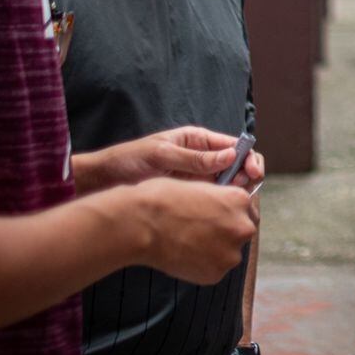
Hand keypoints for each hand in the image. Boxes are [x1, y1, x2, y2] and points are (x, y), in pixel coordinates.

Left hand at [75, 127, 246, 193]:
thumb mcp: (161, 155)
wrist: (102, 182)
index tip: (253, 172)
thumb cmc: (128, 161)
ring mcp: (197, 178)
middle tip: (244, 190)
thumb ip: (195, 158)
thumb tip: (232, 156)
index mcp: (198, 140)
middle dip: (247, 176)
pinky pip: (212, 199)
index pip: (235, 145)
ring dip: (236, 193)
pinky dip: (221, 205)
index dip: (249, 158)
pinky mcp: (189, 196)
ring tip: (232, 203)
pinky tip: (220, 214)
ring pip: (228, 185)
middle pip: (237, 165)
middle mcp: (202, 158)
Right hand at [134, 179, 257, 284]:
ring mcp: (231, 253)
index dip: (230, 214)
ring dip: (215, 251)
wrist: (140, 224)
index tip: (216, 218)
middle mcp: (243, 227)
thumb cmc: (162, 199)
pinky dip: (202, 266)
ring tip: (187, 244)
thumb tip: (225, 208)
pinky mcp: (216, 274)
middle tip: (199, 233)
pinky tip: (183, 256)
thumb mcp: (200, 186)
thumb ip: (220, 198)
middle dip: (226, 233)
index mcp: (240, 200)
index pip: (246, 209)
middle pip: (242, 232)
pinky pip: (214, 270)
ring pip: (229, 253)